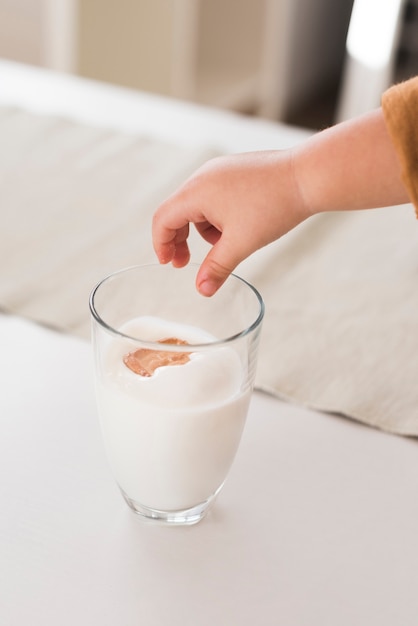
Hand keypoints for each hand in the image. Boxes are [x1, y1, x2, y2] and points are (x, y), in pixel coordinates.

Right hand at [152, 150, 308, 295]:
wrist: (307, 176)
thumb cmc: (274, 206)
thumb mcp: (241, 243)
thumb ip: (217, 267)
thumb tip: (202, 290)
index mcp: (196, 192)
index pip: (163, 219)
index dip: (161, 244)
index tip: (169, 264)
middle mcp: (203, 177)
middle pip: (177, 211)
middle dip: (180, 240)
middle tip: (186, 263)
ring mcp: (219, 171)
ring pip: (198, 206)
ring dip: (203, 230)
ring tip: (227, 245)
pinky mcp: (234, 171)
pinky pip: (215, 197)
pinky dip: (218, 217)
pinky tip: (240, 228)